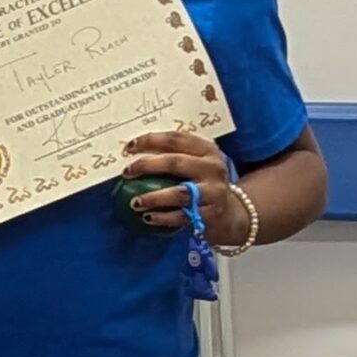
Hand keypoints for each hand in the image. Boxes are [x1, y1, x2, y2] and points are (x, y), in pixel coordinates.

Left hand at [123, 132, 238, 240]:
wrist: (230, 212)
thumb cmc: (202, 182)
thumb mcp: (196, 163)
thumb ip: (173, 154)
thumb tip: (131, 150)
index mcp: (208, 151)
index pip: (177, 139)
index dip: (151, 140)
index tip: (129, 147)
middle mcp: (213, 169)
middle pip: (176, 163)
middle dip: (147, 166)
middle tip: (127, 172)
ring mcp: (213, 192)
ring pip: (180, 193)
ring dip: (154, 197)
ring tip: (135, 202)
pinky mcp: (211, 214)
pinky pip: (183, 216)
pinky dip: (163, 218)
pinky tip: (147, 217)